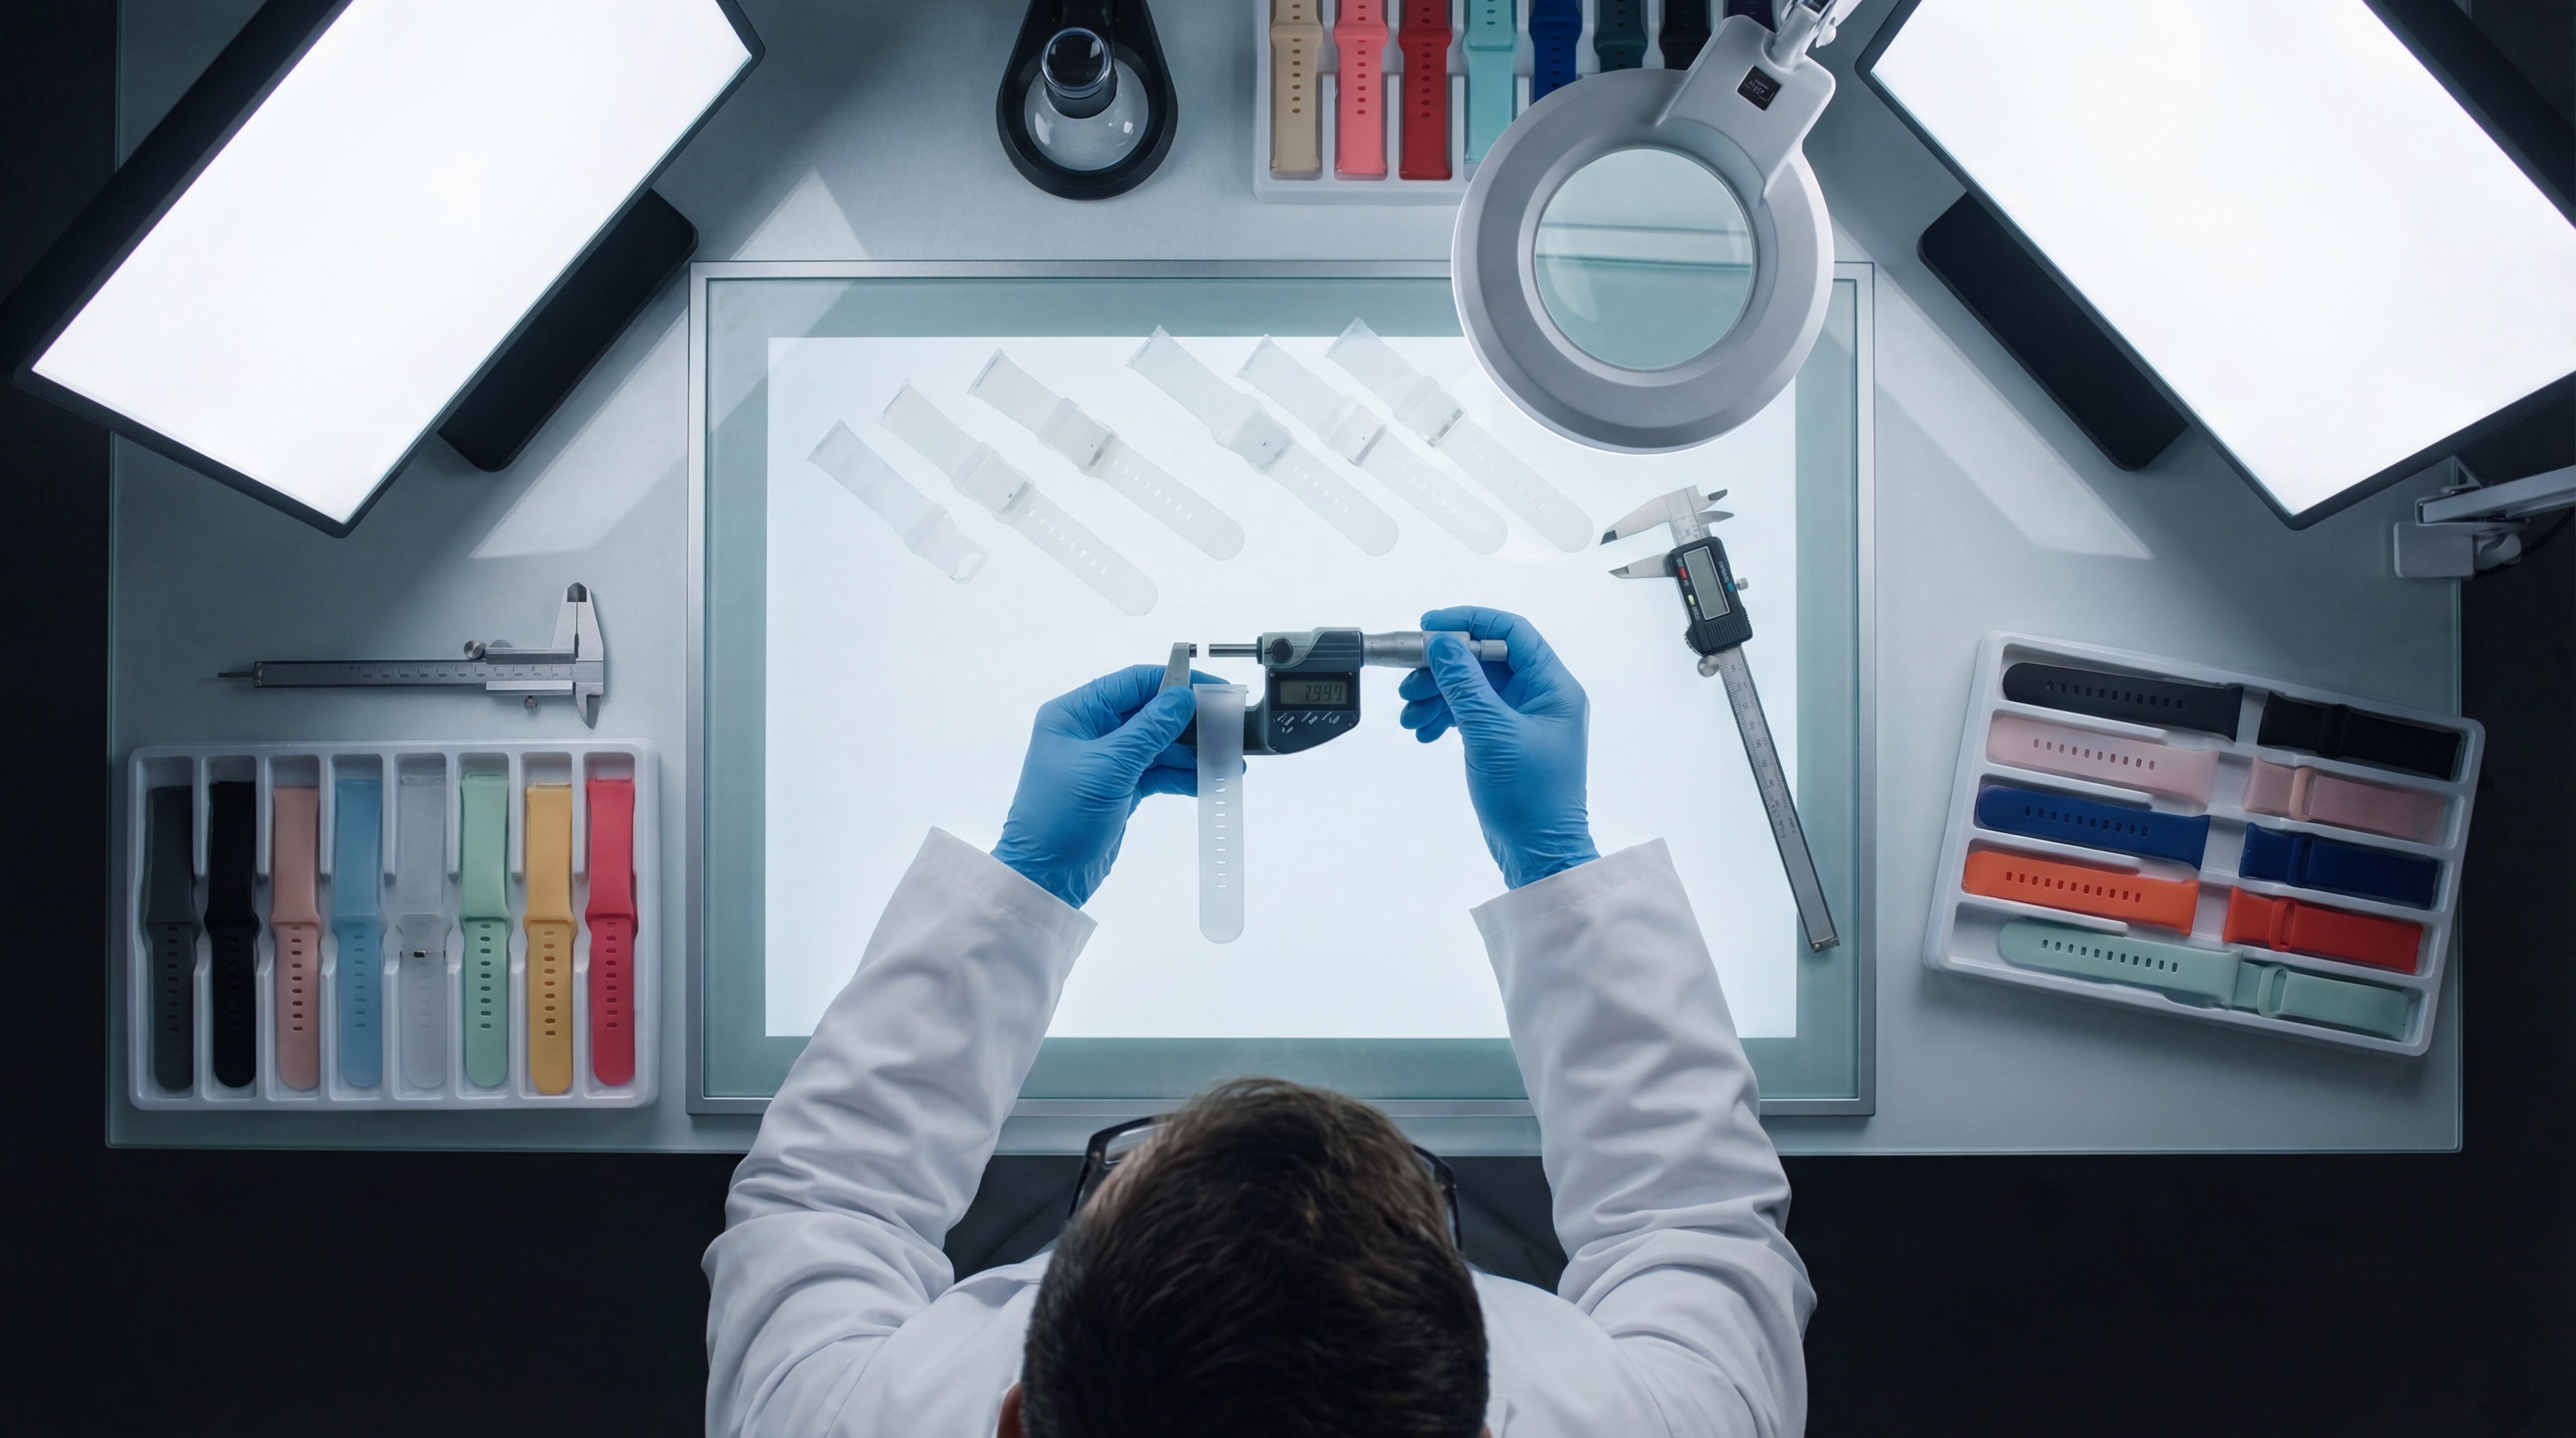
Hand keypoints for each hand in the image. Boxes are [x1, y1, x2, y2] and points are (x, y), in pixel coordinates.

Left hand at [994, 665, 1227, 907]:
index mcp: (1075, 713)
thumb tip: (1182, 697)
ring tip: (1228, 757)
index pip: (1132, 683)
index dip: (1175, 682)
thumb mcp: (1108, 767)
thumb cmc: (1060, 816)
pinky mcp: (1120, 787)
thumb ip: (1149, 730)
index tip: (1212, 687)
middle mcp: (1090, 730)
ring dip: (1192, 751)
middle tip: (1229, 723)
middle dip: (1189, 720)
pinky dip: (1182, 775)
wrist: (1046, 876)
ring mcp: (1106, 760)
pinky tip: (1209, 779)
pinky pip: (1158, 772)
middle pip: (1150, 712)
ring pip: (1158, 744)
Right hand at [1399, 607, 1598, 888]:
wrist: (1539, 854)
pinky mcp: (1506, 741)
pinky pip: (1472, 714)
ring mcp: (1524, 720)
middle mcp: (1541, 697)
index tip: (1429, 626)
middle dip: (1443, 668)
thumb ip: (1464, 683)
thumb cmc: (1530, 799)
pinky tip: (1424, 732)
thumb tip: (1441, 642)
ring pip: (1474, 688)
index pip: (1511, 631)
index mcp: (1553, 686)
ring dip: (1438, 695)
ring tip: (1410, 715)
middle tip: (1409, 682)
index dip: (1468, 622)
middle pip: (1485, 659)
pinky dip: (1445, 718)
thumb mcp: (1490, 733)